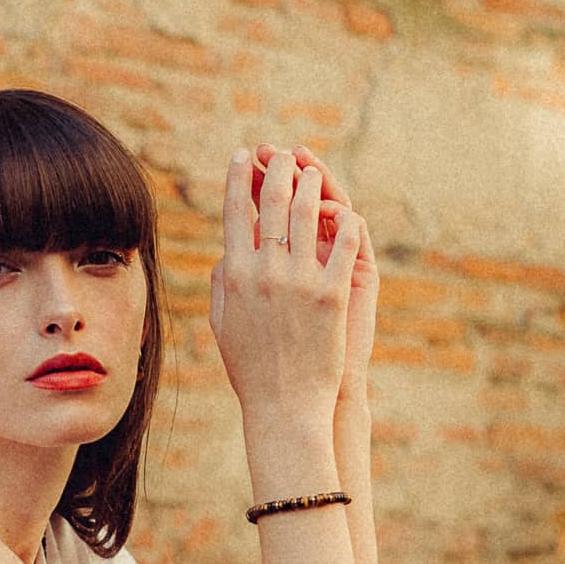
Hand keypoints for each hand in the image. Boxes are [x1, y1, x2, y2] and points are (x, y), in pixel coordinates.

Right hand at [208, 147, 358, 424]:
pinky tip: (342, 211)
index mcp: (235, 276)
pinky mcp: (332, 293)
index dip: (237, 177)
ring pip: (307, 213)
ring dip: (310, 184)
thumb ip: (222, 286)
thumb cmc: (252, 371)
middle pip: (272, 201)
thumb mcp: (224, 327)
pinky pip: (342, 243)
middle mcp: (265, 271)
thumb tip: (226, 254)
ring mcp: (300, 280)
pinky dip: (342, 221)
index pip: (233, 212)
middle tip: (282, 155)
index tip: (243, 156)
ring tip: (312, 173)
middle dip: (277, 169)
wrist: (285, 407)